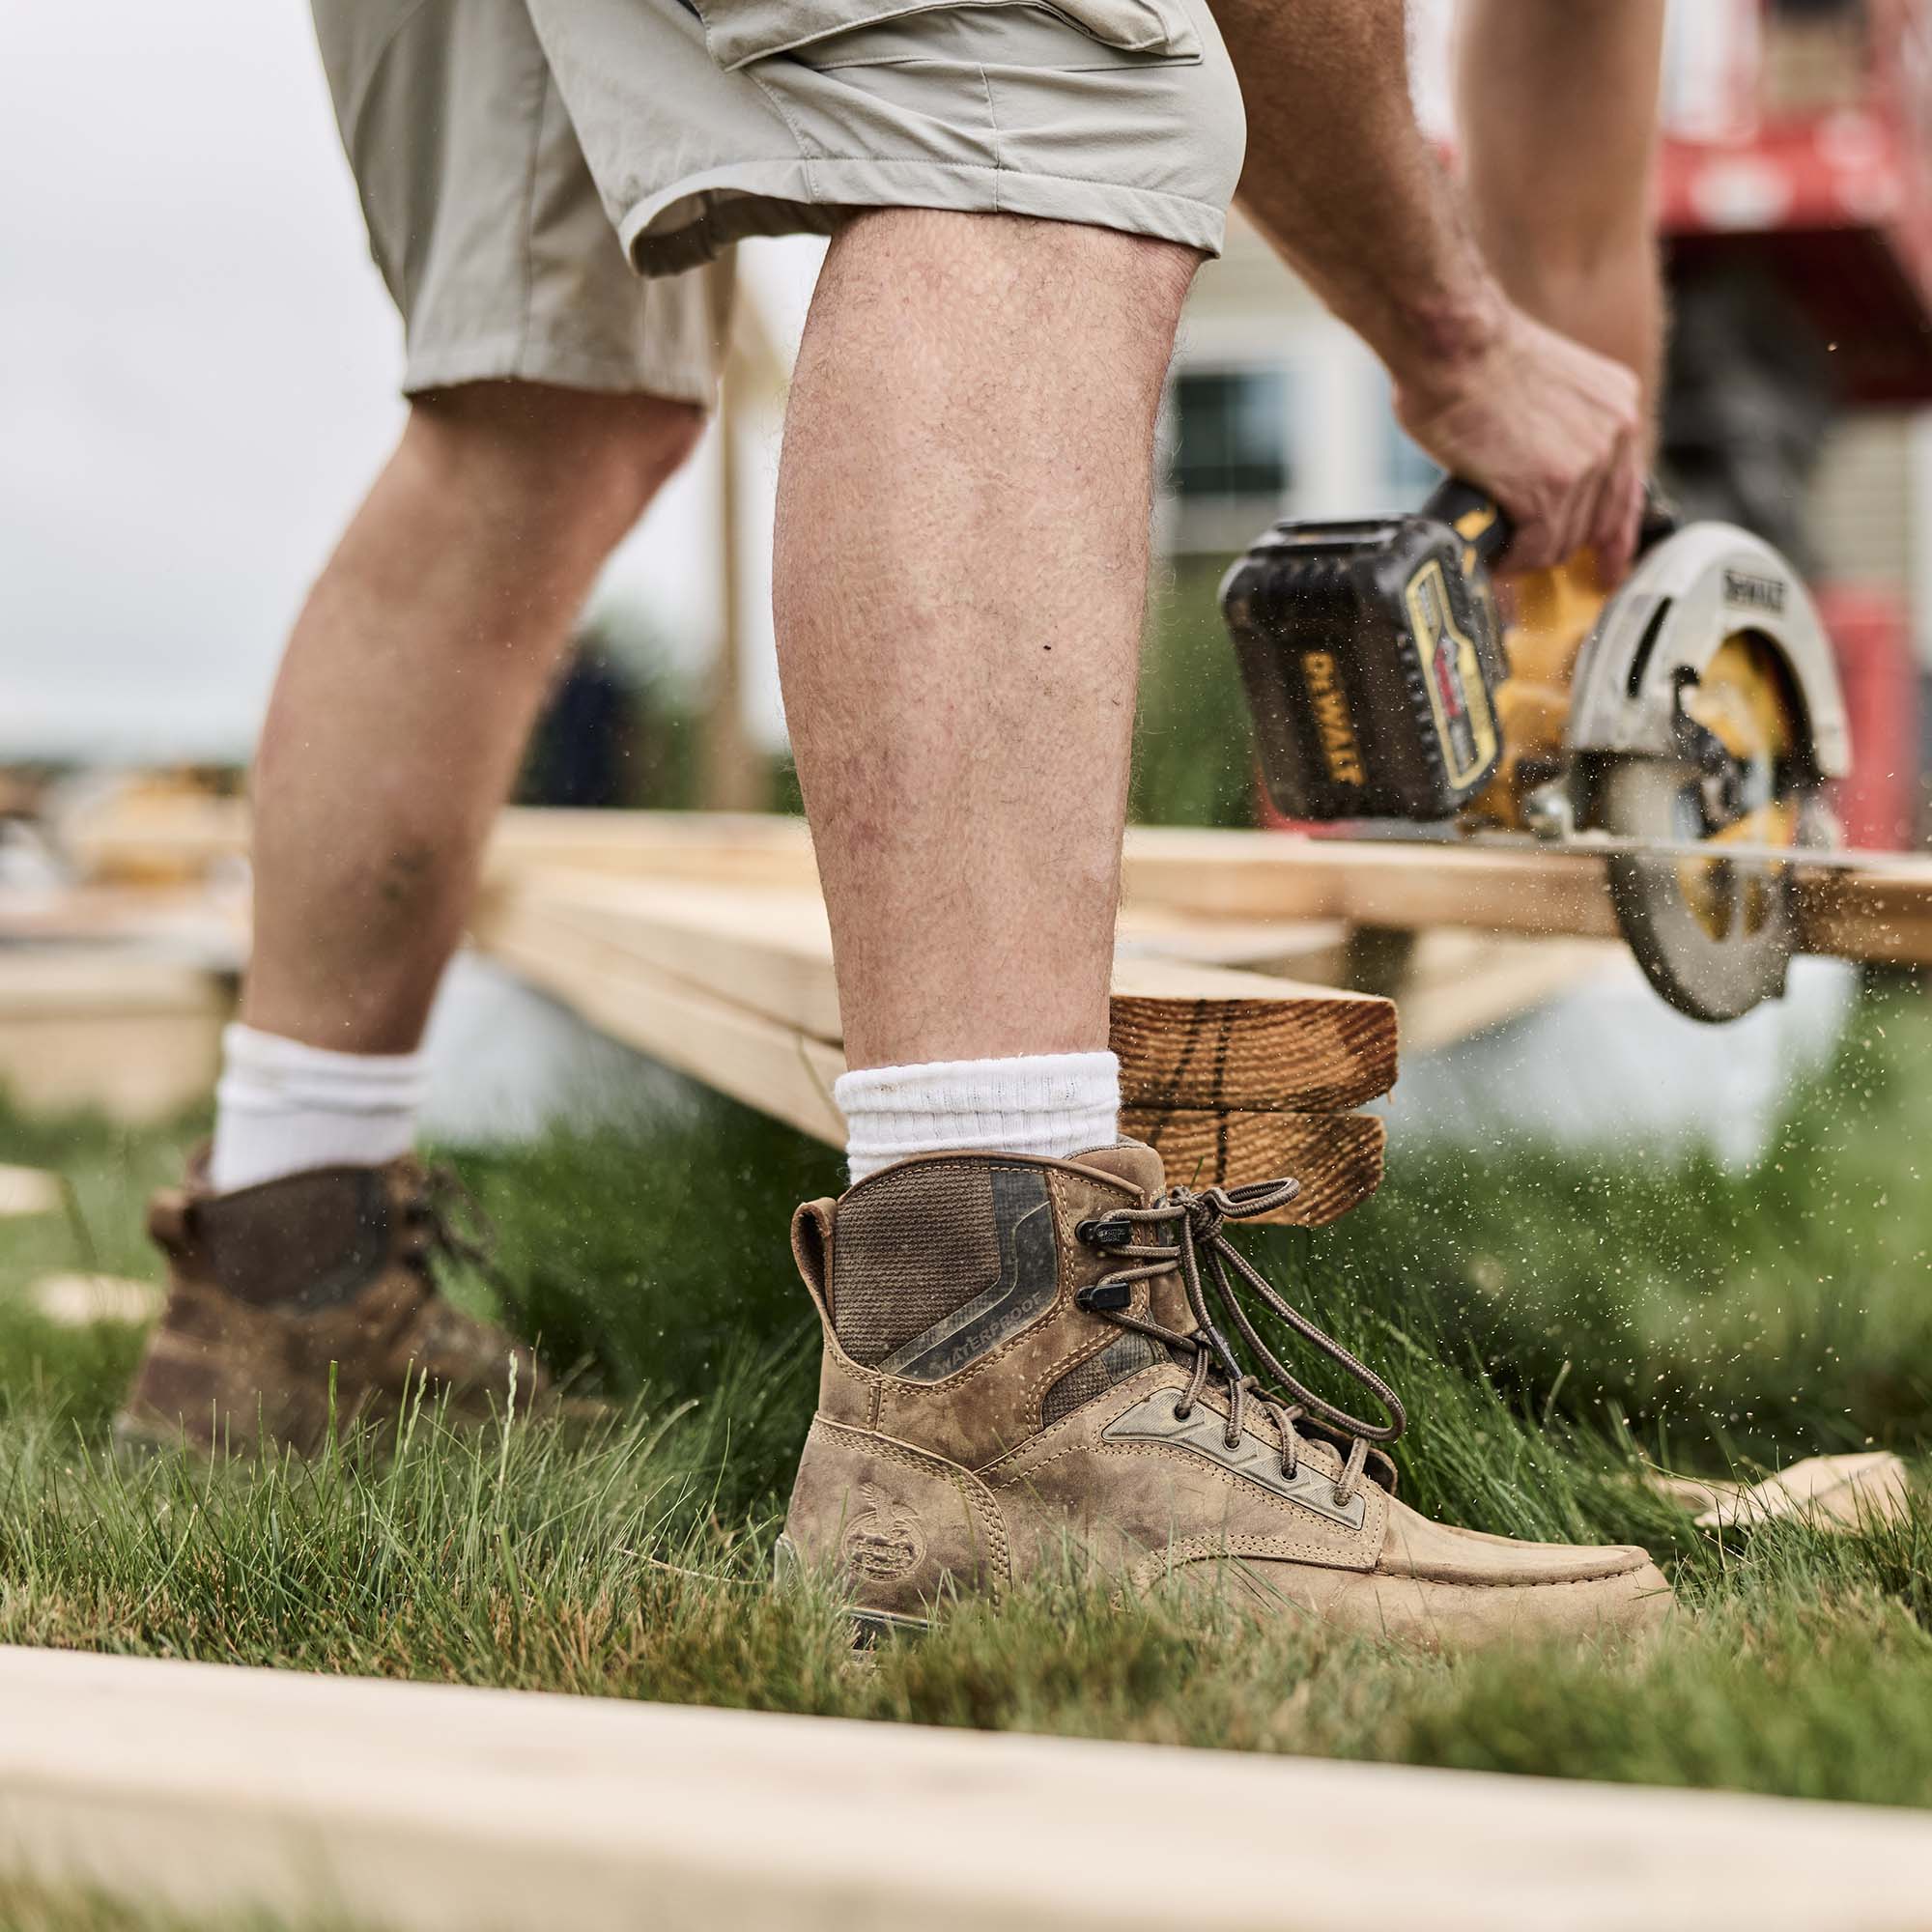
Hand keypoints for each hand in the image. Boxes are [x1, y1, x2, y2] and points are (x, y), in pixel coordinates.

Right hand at [1393, 300, 1644, 583]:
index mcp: (1617, 404)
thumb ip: (1560, 431)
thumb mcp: (1546, 385)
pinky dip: (1510, 557)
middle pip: (1594, 524)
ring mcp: (1584, 465)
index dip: (1617, 536)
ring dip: (1527, 551)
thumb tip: (1536, 472)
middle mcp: (1614, 434)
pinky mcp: (1546, 492)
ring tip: (1497, 543)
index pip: (1627, 488)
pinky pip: (1533, 548)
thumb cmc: (1473, 356)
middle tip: (1522, 551)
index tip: (1610, 564)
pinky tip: (1493, 549)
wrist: (1453, 343)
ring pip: (1562, 542)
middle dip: (1556, 545)